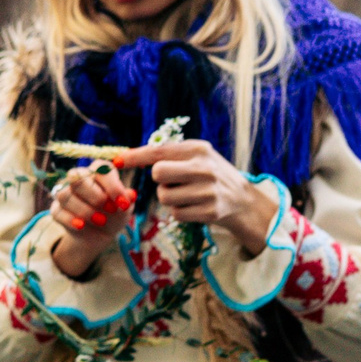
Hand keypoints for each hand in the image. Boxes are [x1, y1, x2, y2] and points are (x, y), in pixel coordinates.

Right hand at [48, 163, 134, 278]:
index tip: (123, 203)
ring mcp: (65, 193)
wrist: (100, 234)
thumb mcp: (124, 209)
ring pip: (65, 195)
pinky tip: (82, 226)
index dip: (112, 185)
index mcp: (98, 172)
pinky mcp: (56, 210)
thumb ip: (126, 201)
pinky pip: (58, 212)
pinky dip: (70, 220)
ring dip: (84, 210)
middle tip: (111, 210)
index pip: (100, 168)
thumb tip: (132, 194)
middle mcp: (79, 178)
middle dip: (95, 196)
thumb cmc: (114, 215)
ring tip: (101, 221)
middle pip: (77, 178)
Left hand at [120, 140, 276, 252]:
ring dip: (169, 197)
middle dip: (159, 180)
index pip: (159, 151)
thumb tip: (130, 155)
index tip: (117, 160)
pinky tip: (193, 206)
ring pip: (164, 196)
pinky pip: (175, 213)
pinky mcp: (209, 212)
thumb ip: (172, 154)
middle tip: (173, 181)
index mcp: (198, 149)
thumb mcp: (199, 156)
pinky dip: (179, 211)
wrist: (242, 200)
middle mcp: (203, 168)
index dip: (135, 156)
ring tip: (186, 194)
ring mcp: (207, 191)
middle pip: (158, 173)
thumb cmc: (212, 175)